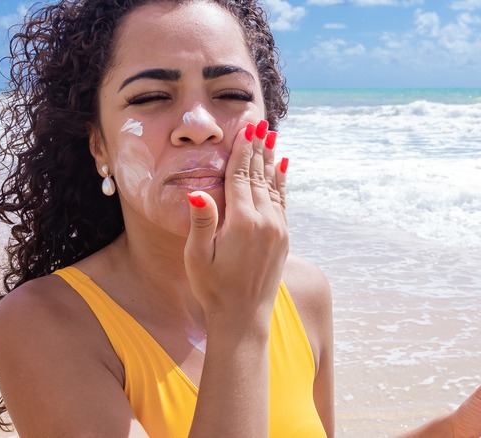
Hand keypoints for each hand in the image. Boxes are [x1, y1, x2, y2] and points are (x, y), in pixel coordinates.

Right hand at [183, 120, 287, 325]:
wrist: (243, 318)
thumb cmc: (213, 288)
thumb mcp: (197, 256)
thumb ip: (201, 221)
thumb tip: (197, 191)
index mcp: (242, 222)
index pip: (241, 176)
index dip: (242, 150)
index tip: (246, 128)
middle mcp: (265, 221)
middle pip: (259, 176)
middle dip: (258, 148)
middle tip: (260, 123)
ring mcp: (278, 230)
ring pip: (274, 186)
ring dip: (271, 160)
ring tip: (272, 138)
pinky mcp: (283, 238)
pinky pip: (283, 201)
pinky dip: (281, 182)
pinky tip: (282, 168)